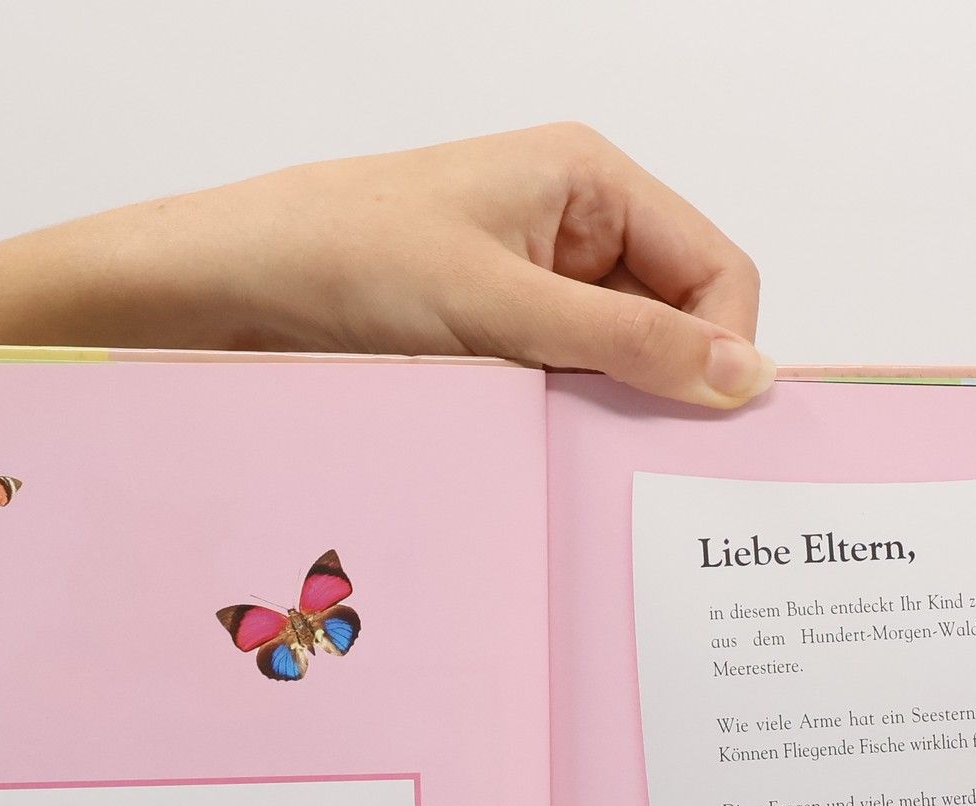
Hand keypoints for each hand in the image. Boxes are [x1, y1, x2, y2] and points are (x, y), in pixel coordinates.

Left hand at [91, 125, 771, 408]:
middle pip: (675, 319)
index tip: (704, 429)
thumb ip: (628, 344)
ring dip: (604, 407)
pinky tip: (532, 441)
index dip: (724, 349)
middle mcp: (574, 225)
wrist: (231, 289)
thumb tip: (743, 375)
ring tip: (560, 441)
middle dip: (662, 385)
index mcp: (592, 180)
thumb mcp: (504, 306)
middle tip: (634, 454)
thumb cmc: (348, 258)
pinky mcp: (497, 332)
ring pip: (619, 362)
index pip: (716, 270)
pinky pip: (566, 383)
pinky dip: (562, 417)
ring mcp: (535, 282)